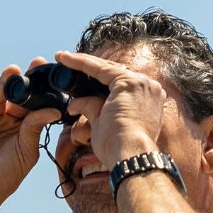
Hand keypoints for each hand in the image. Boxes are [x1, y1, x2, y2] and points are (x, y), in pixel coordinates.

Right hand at [0, 59, 62, 211]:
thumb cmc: (5, 174)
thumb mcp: (27, 148)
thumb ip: (35, 126)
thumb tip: (54, 109)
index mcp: (23, 127)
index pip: (34, 104)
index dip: (43, 91)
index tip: (55, 77)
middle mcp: (7, 118)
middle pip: (19, 94)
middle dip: (29, 80)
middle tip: (39, 64)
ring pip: (3, 94)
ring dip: (12, 81)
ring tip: (21, 70)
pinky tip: (7, 82)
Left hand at [53, 50, 166, 165]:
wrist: (130, 154)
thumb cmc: (119, 149)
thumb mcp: (103, 125)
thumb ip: (92, 110)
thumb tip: (75, 105)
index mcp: (148, 101)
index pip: (119, 85)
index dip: (98, 81)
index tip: (82, 79)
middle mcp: (149, 88)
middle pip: (113, 73)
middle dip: (89, 68)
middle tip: (67, 63)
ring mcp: (141, 83)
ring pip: (106, 68)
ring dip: (83, 62)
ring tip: (63, 58)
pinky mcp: (128, 82)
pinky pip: (100, 69)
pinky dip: (81, 63)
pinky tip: (65, 59)